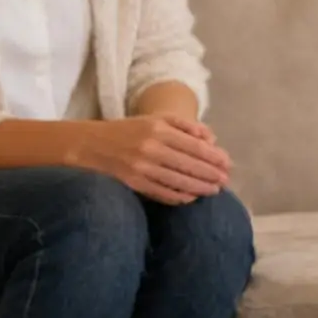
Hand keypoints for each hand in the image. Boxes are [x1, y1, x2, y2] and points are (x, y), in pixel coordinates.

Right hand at [76, 114, 231, 205]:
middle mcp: (150, 148)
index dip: (213, 157)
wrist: (90, 145)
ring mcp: (141, 168)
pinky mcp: (133, 184)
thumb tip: (210, 138)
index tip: (227, 163)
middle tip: (225, 180)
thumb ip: (184, 125)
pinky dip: (179, 197)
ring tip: (214, 190)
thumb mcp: (154, 119)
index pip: (193, 145)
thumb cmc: (128, 131)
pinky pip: (162, 193)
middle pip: (189, 165)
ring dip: (199, 187)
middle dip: (211, 174)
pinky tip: (192, 198)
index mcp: (158, 130)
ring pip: (178, 181)